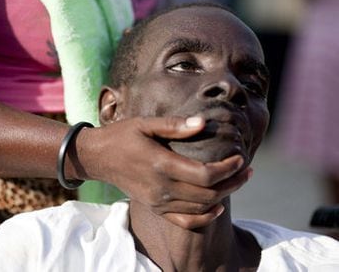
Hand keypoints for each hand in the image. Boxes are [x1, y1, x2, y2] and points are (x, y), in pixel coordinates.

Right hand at [76, 116, 249, 228]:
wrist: (99, 157)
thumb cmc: (122, 136)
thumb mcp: (145, 124)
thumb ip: (175, 126)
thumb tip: (203, 123)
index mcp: (161, 165)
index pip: (205, 174)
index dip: (228, 169)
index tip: (240, 158)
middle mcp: (162, 188)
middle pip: (208, 193)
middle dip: (233, 182)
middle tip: (247, 170)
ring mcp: (158, 201)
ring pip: (200, 207)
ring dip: (223, 197)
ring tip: (237, 182)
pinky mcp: (155, 207)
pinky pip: (184, 221)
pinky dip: (203, 218)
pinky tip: (216, 209)